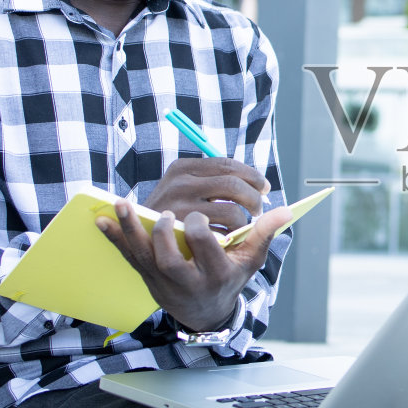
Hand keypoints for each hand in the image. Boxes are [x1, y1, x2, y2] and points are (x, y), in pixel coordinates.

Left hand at [97, 197, 292, 334]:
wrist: (204, 311)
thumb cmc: (230, 278)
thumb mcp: (250, 261)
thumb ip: (264, 234)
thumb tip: (286, 210)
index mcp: (216, 274)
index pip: (206, 252)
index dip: (203, 231)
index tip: (204, 215)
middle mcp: (187, 281)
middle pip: (170, 262)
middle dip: (167, 237)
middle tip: (169, 214)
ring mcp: (162, 280)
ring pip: (143, 257)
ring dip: (130, 231)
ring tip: (122, 203)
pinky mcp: (146, 276)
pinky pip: (127, 256)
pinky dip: (114, 238)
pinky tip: (101, 220)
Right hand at [145, 157, 270, 234]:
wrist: (144, 243)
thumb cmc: (174, 214)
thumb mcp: (186, 190)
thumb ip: (214, 181)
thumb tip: (261, 184)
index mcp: (183, 168)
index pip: (228, 165)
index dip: (252, 176)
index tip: (264, 187)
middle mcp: (178, 183)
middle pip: (234, 184)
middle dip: (254, 197)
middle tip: (258, 210)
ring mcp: (178, 208)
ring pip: (231, 210)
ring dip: (243, 220)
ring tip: (241, 226)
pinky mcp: (182, 234)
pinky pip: (220, 233)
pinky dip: (229, 235)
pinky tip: (227, 238)